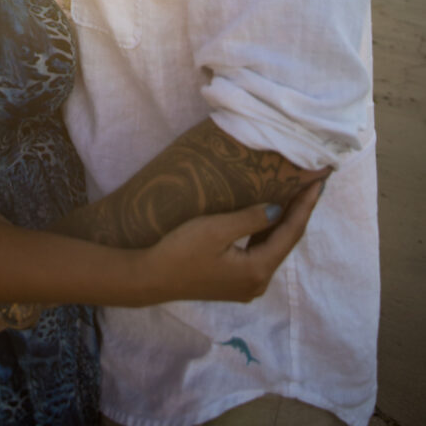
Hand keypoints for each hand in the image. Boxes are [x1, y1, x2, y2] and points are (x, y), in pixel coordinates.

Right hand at [136, 179, 321, 304]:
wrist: (151, 278)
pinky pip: (260, 254)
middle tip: (311, 185)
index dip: (305, 206)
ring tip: (295, 196)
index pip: (290, 233)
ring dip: (284, 223)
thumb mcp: (216, 230)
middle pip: (285, 242)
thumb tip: (279, 208)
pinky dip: (267, 234)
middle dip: (298, 213)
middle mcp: (257, 283)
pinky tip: (268, 218)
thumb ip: (251, 218)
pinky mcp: (234, 283)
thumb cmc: (180, 251)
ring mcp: (246, 286)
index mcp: (257, 270)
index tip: (319, 183)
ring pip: (273, 248)